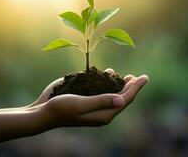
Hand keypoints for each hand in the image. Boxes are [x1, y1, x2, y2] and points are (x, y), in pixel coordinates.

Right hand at [29, 69, 148, 126]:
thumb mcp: (81, 104)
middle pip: (121, 97)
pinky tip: (109, 74)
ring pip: (112, 93)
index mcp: (103, 114)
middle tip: (140, 77)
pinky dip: (107, 81)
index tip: (144, 77)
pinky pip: (101, 90)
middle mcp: (101, 110)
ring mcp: (94, 104)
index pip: (125, 99)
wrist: (43, 111)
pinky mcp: (86, 98)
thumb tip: (121, 99)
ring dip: (120, 84)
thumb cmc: (61, 109)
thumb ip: (100, 101)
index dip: (136, 88)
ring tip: (128, 76)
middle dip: (131, 87)